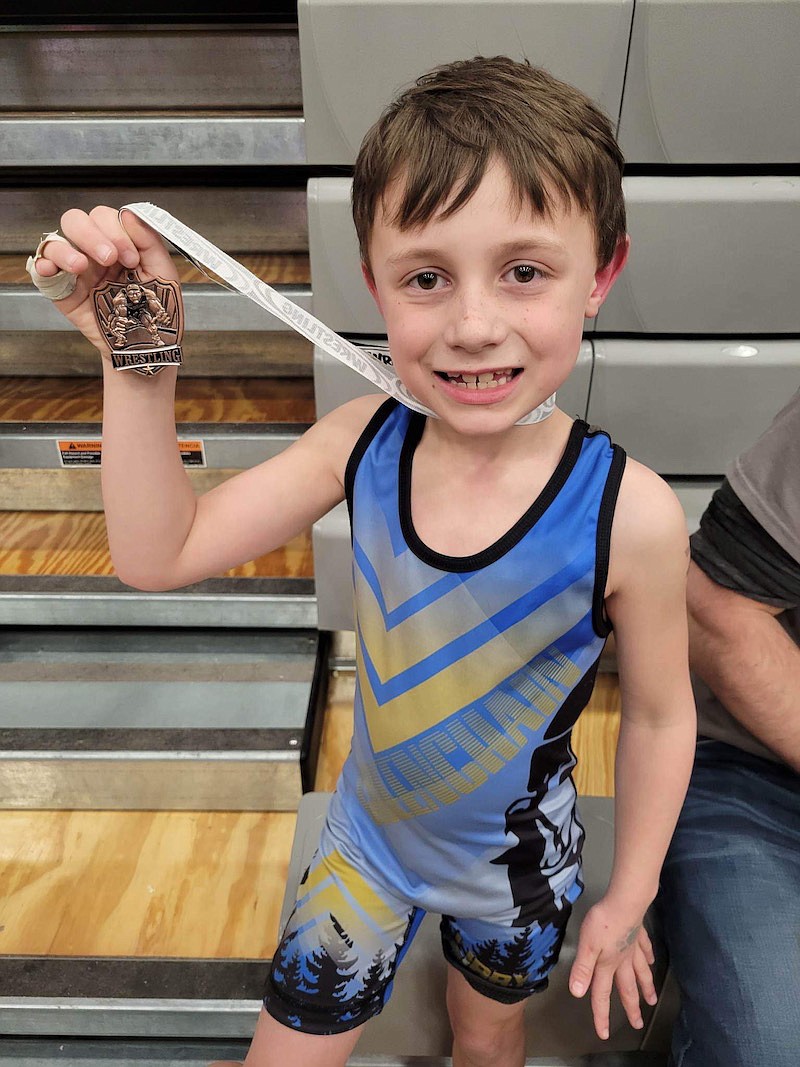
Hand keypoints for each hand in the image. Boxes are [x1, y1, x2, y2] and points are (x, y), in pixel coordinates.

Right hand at [29, 206, 177, 355]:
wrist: (148, 348)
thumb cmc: (157, 312)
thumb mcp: (163, 274)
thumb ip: (150, 242)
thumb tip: (129, 215)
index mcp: (118, 245)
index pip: (105, 217)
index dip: (116, 230)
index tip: (132, 258)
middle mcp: (94, 253)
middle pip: (77, 221)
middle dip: (92, 234)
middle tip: (110, 258)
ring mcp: (76, 272)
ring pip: (56, 242)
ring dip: (66, 249)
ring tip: (82, 266)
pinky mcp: (63, 292)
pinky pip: (42, 271)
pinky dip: (43, 264)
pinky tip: (52, 269)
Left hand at [568, 899, 657, 1039]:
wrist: (625, 902)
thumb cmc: (604, 922)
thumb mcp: (587, 946)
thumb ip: (583, 968)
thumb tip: (577, 993)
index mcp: (607, 965)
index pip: (601, 994)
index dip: (601, 1015)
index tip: (604, 1034)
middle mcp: (622, 960)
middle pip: (626, 988)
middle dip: (631, 1008)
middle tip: (637, 1024)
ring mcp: (632, 947)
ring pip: (640, 972)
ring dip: (645, 987)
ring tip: (651, 1000)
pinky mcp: (638, 933)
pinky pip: (644, 949)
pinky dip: (648, 957)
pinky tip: (651, 961)